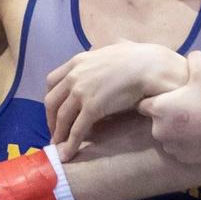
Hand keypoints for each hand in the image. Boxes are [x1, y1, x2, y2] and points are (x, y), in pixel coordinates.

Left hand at [45, 42, 184, 160]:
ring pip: (62, 117)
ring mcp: (81, 92)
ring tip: (59, 147)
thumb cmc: (139, 58)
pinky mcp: (92, 107)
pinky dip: (70, 143)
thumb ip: (108, 50)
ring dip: (59, 134)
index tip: (54, 110)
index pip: (52, 81)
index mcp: (78, 61)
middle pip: (52, 101)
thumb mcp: (116, 48)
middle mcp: (75, 75)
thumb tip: (117, 45)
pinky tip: (68, 154)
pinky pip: (77, 129)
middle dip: (51, 119)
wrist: (149, 66)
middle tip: (55, 131)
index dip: (51, 99)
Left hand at [137, 51, 200, 163]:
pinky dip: (188, 142)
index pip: (142, 103)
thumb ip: (195, 59)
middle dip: (168, 113)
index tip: (168, 95)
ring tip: (197, 120)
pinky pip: (180, 147)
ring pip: (168, 134)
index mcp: (158, 109)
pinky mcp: (182, 158)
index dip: (154, 97)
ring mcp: (170, 146)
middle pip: (157, 119)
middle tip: (188, 106)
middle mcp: (158, 130)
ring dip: (178, 128)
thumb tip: (193, 56)